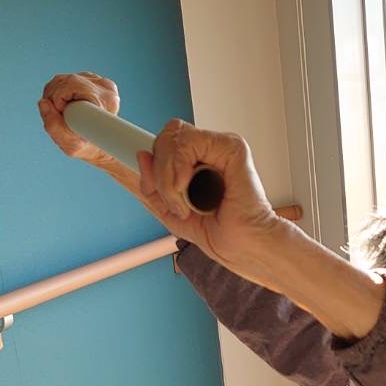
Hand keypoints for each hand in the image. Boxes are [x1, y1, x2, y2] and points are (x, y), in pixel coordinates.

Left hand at [37, 70, 283, 280]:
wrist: (245, 248)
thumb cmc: (221, 235)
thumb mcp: (172, 212)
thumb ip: (154, 186)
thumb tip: (140, 154)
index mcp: (199, 162)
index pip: (165, 143)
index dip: (153, 160)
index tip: (155, 188)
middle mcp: (210, 151)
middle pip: (164, 136)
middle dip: (158, 172)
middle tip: (174, 202)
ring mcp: (221, 146)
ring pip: (172, 136)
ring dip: (167, 175)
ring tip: (183, 201)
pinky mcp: (232, 147)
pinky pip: (188, 142)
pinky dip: (179, 170)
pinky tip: (191, 190)